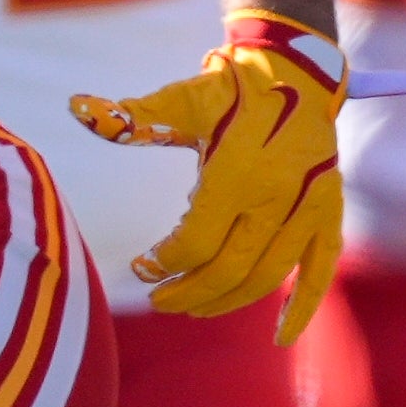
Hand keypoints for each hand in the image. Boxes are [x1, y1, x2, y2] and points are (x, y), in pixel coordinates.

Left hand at [72, 11, 346, 343]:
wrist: (297, 69)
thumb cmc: (231, 88)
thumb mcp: (182, 100)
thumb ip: (132, 116)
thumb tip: (77, 108)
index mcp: (237, 170)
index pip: (195, 242)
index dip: (163, 263)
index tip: (140, 266)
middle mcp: (276, 194)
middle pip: (228, 268)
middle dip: (188, 292)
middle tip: (159, 300)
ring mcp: (309, 206)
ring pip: (267, 276)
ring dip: (227, 301)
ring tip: (194, 307)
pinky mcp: (328, 211)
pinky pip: (319, 268)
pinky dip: (303, 307)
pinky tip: (281, 337)